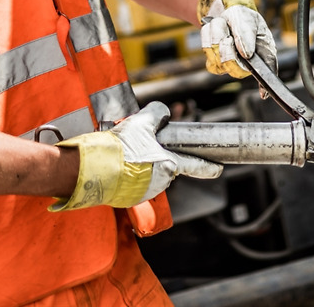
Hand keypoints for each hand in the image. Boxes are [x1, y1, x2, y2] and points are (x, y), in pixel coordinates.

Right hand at [49, 102, 220, 210]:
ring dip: (143, 168)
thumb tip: (164, 113)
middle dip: (158, 159)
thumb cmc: (121, 146)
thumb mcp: (141, 121)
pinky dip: (130, 177)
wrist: (94, 168)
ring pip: (151, 176)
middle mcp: (161, 181)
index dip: (208, 167)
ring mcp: (146, 192)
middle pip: (167, 168)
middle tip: (140, 149)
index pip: (194, 165)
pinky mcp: (130, 200)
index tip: (219, 169)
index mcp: (169, 164)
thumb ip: (157, 114)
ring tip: (126, 157)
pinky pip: (136, 186)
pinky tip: (119, 168)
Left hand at [197, 0, 277, 78]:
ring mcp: (231, 64)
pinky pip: (208, 56)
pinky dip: (207, 39)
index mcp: (263, 53)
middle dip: (226, 49)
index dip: (265, 85)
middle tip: (227, 35)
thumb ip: (246, 35)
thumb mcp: (246, 19)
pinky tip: (214, 32)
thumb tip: (246, 54)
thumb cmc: (241, 15)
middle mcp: (248, 63)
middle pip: (235, 69)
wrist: (224, 10)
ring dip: (216, 36)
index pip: (267, 72)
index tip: (263, 94)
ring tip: (222, 25)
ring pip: (217, 59)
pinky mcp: (217, 63)